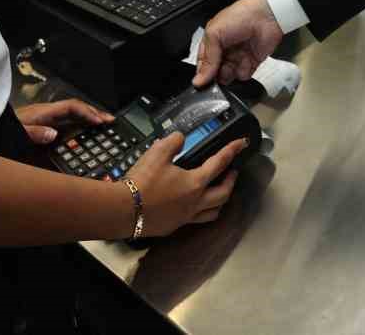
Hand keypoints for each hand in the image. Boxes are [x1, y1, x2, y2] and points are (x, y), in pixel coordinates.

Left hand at [15, 99, 112, 144]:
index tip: (100, 121)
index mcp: (42, 112)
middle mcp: (45, 113)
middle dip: (93, 113)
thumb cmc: (1, 132)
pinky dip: (77, 125)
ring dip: (87, 118)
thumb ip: (33, 133)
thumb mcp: (15, 133)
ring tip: (101, 125)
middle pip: (75, 109)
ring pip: (70, 115)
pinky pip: (64, 123)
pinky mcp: (40, 126)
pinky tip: (81, 133)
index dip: (87, 112)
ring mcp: (43, 119)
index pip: (71, 107)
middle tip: (110, 120)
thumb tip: (54, 134)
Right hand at [126, 132, 246, 237]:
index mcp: (195, 183)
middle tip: (233, 172)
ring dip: (220, 202)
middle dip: (231, 181)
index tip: (241, 144)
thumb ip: (173, 142)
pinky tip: (194, 207)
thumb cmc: (143, 182)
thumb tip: (180, 138)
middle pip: (224, 194)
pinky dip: (201, 212)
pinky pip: (195, 220)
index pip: (220, 164)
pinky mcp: (173, 226)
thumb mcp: (157, 153)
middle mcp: (195, 202)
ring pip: (213, 212)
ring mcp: (185, 217)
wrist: (124, 210)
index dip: (232, 151)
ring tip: (219, 194)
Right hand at [193, 0, 283, 86]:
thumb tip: (200, 78)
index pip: (203, 63)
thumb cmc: (240, 16)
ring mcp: (237, 56)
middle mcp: (224, 50)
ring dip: (229, 74)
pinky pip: (243, 75)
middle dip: (215, 75)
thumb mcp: (215, 33)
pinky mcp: (251, 62)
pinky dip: (243, 72)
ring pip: (228, 76)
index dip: (201, 73)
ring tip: (231, 65)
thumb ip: (208, 58)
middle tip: (218, 73)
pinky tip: (244, 62)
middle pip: (214, 72)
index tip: (201, 82)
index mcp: (212, 41)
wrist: (266, 15)